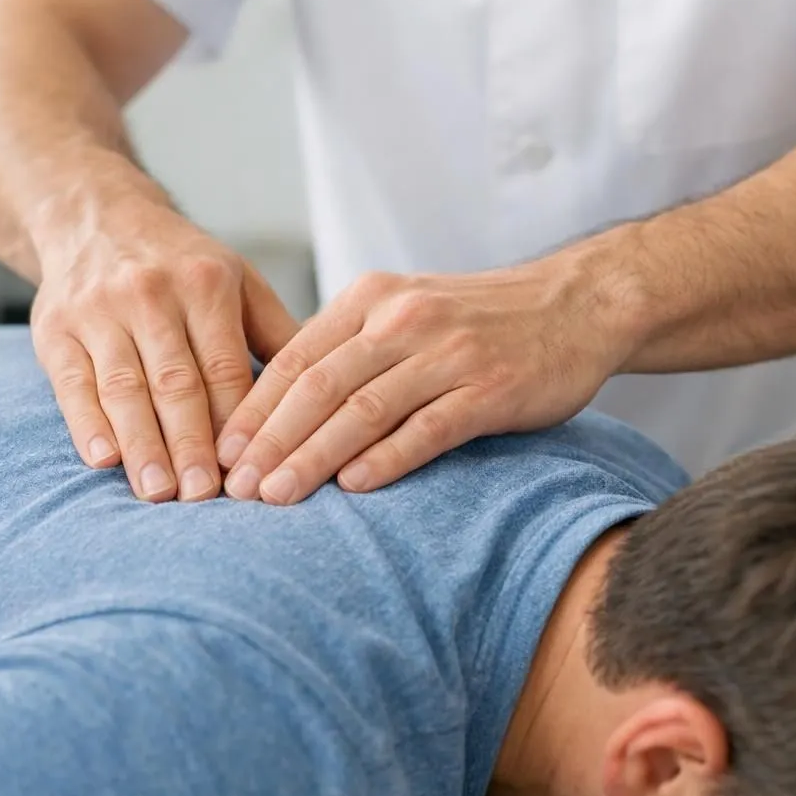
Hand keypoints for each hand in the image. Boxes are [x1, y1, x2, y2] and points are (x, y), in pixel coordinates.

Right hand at [31, 197, 299, 501]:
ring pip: (124, 387)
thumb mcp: (238, 280)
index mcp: (206, 283)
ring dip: (142, 445)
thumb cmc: (183, 264)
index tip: (250, 472)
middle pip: (175, 381)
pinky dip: (87, 423)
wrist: (97, 217)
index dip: (237, 423)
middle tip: (204, 497)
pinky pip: (72, 383)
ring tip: (158, 493)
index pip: (226, 367)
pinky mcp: (55, 328)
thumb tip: (327, 392)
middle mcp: (151, 293)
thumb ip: (277, 335)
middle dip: (191, 443)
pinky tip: (103, 459)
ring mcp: (99, 310)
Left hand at [214, 253, 641, 503]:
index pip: (296, 357)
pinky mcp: (489, 389)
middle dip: (269, 441)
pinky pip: (427, 429)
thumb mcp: (405, 311)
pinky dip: (387, 459)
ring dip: (312, 457)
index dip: (252, 409)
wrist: (576, 305)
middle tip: (232, 488)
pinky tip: (354, 487)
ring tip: (275, 497)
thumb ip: (349, 348)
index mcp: (372, 299)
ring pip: (363, 410)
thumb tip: (278, 409)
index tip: (219, 452)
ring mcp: (448, 354)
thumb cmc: (479, 321)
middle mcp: (403, 321)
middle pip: (319, 386)